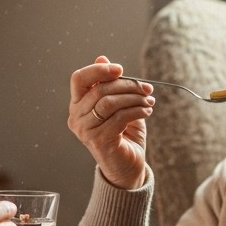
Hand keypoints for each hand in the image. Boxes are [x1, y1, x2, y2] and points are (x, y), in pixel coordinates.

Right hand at [68, 56, 152, 189]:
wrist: (127, 167)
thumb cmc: (123, 134)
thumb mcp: (118, 104)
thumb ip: (109, 84)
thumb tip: (102, 58)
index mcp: (77, 105)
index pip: (79, 79)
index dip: (98, 70)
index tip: (120, 69)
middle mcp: (76, 117)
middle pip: (100, 89)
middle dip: (127, 85)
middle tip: (147, 88)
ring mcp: (85, 130)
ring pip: (110, 102)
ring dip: (134, 98)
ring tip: (149, 100)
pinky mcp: (99, 140)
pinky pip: (120, 117)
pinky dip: (137, 110)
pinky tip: (147, 111)